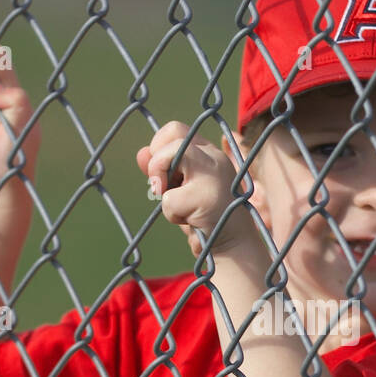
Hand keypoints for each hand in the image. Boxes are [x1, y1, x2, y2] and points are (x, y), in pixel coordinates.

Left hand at [136, 121, 256, 259]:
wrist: (234, 246)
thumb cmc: (207, 219)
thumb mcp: (182, 191)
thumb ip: (163, 171)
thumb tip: (141, 153)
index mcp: (209, 153)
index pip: (175, 130)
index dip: (159, 147)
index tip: (163, 175)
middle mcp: (214, 157)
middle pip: (172, 134)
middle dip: (156, 162)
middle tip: (161, 188)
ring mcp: (213, 174)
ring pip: (172, 153)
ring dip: (161, 182)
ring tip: (175, 203)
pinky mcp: (207, 196)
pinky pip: (169, 198)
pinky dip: (172, 214)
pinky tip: (191, 221)